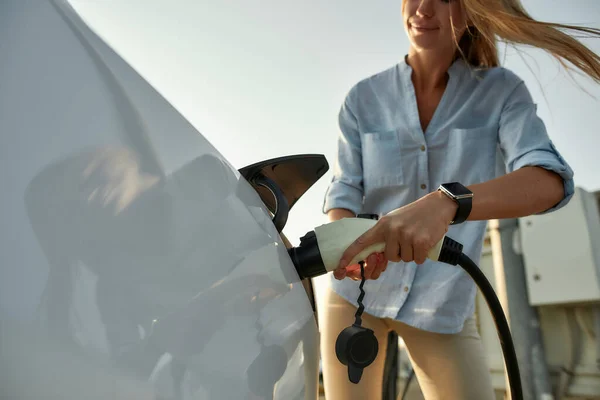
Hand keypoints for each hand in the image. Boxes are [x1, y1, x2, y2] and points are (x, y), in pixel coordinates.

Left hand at [334, 191, 457, 277]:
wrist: (437, 206)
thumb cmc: (415, 215)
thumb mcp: (395, 220)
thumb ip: (384, 235)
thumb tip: (376, 255)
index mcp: (383, 225)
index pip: (361, 242)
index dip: (349, 256)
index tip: (340, 267)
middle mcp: (392, 230)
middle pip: (390, 257)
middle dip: (400, 253)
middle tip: (408, 239)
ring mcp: (406, 236)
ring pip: (404, 259)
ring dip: (412, 253)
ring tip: (417, 237)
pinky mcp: (420, 242)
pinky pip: (417, 260)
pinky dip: (422, 255)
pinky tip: (425, 242)